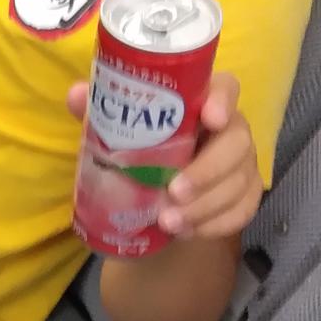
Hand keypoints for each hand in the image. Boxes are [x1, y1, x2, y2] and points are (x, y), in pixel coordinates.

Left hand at [66, 71, 262, 240]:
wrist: (155, 206)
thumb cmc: (141, 155)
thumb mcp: (118, 134)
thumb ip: (102, 113)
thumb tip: (75, 95)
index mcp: (201, 104)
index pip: (226, 87)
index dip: (222, 99)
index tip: (209, 118)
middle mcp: (229, 130)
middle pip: (237, 141)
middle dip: (207, 170)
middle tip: (173, 192)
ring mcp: (241, 165)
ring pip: (239, 181)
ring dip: (204, 206)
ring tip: (168, 222)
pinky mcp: (244, 198)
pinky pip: (241, 212)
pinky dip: (214, 224)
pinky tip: (186, 232)